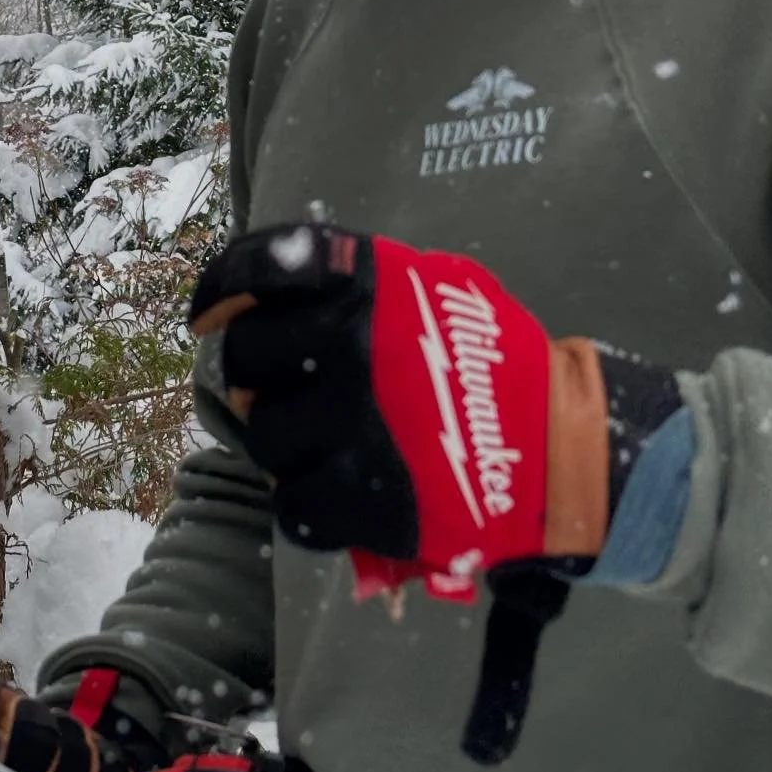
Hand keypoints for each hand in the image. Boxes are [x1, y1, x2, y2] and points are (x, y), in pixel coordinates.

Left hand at [189, 223, 681, 598]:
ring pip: (261, 436)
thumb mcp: (438, 285)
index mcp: (369, 280)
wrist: (562, 449)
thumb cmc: (497, 360)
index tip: (208, 315)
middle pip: (243, 357)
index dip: (220, 288)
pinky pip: (292, 505)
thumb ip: (358, 281)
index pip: (260, 265)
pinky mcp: (361, 497)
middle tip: (281, 391)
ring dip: (284, 444)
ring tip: (322, 446)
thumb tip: (266, 291)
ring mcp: (350, 421)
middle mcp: (351, 341)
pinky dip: (310, 506)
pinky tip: (339, 494)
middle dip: (253, 377)